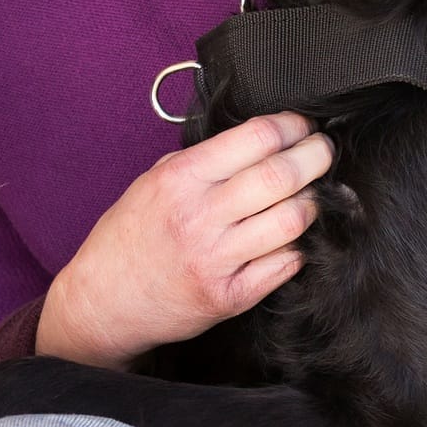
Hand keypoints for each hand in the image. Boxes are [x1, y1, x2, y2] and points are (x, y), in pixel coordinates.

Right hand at [36, 113, 332, 366]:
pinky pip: (284, 266)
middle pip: (281, 177)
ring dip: (312, 204)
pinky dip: (297, 248)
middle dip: (316, 157)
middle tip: (323, 152)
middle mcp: (200, 217)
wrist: (103, 301)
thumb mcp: (152, 182)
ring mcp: (216, 260)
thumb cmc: (128, 237)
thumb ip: (202, 161)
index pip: (256, 138)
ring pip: (292, 221)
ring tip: (310, 196)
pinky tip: (291, 239)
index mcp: (180, 179)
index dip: (292, 126)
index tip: (303, 125)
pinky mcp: (229, 297)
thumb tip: (261, 139)